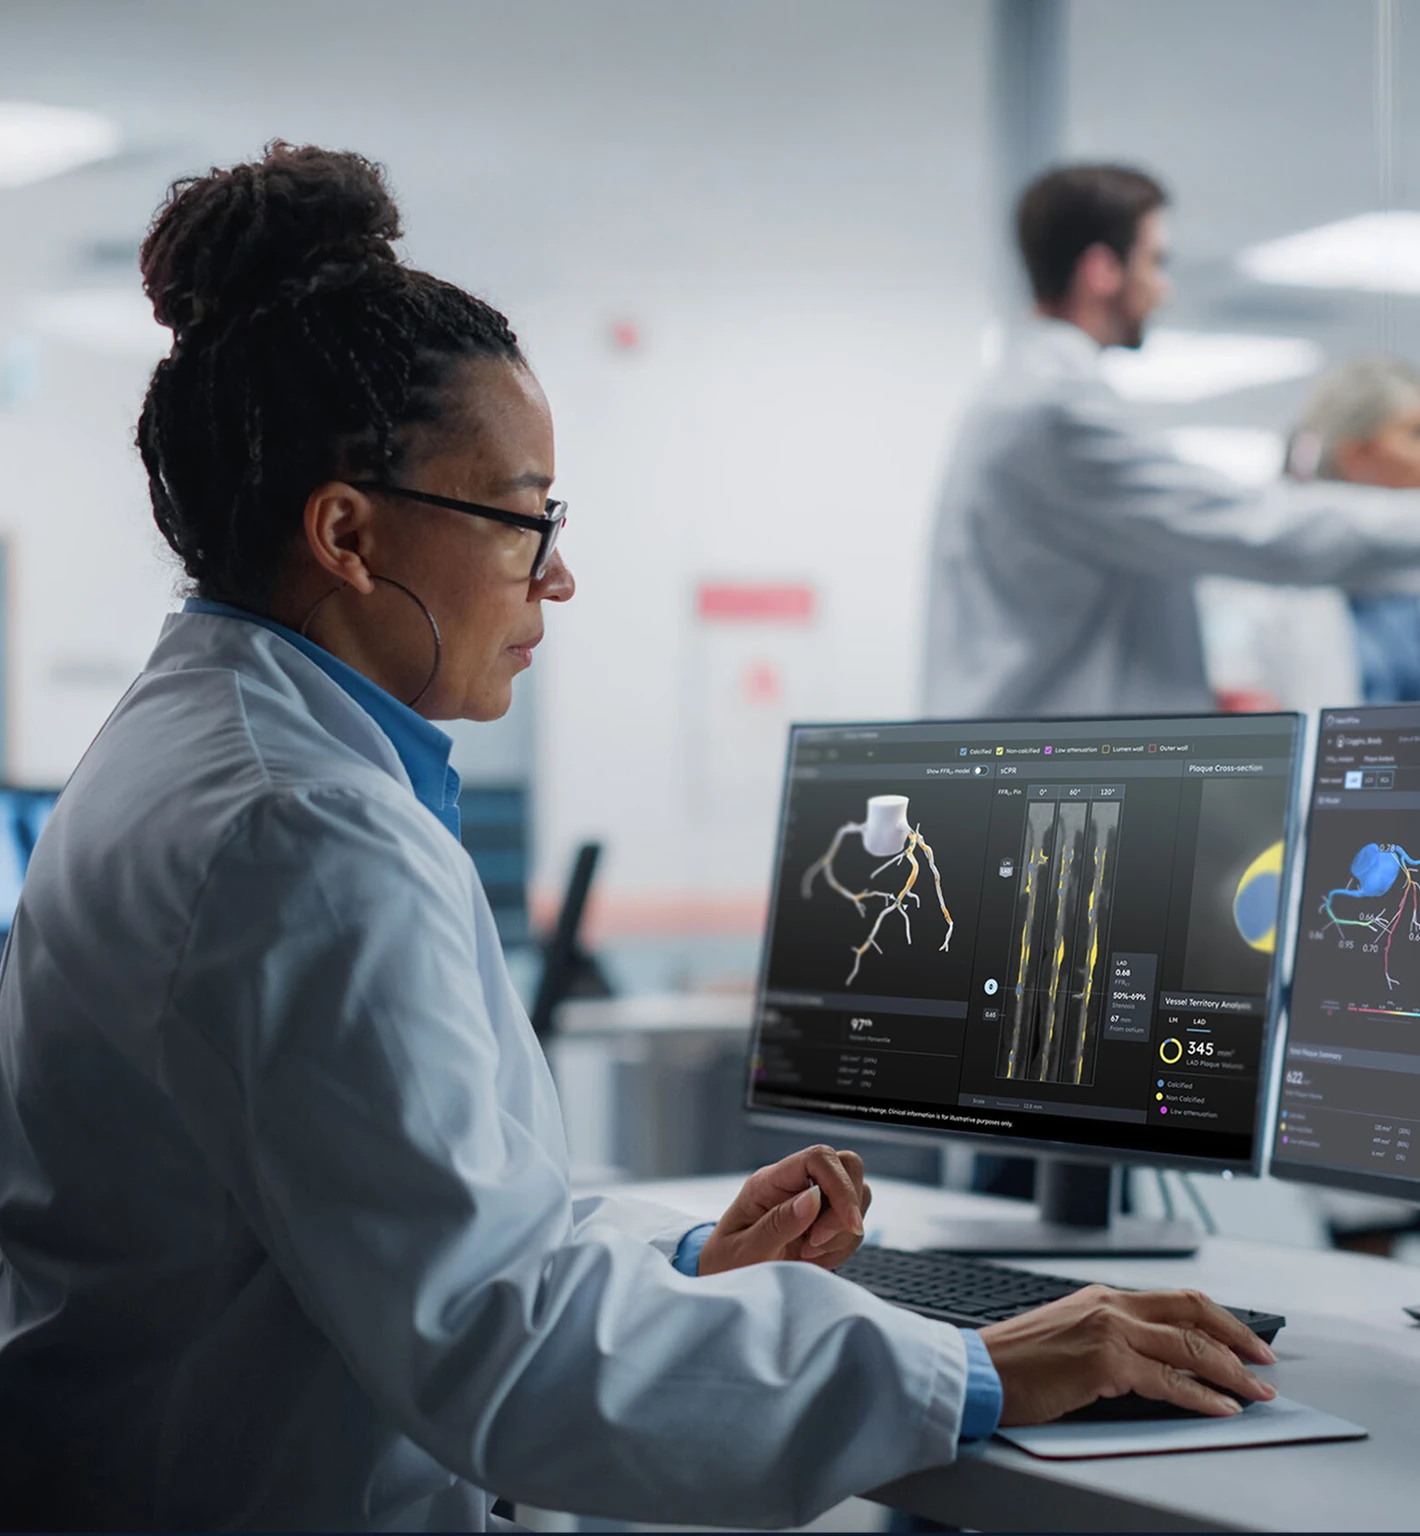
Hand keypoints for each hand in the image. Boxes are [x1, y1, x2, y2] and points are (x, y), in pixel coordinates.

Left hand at [697, 1145, 870, 1275]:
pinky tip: (814, 1259)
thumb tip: (814, 1197)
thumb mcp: (743, 1250)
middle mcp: (793, 1184)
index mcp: (769, 1182)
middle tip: (816, 1243)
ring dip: (842, 1232)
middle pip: (847, 1166)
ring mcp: (811, 1201)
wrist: (723, 1282)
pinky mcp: (823, 1222)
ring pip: (858, 1195)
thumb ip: (778, 1224)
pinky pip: (851, 1225)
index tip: (849, 1224)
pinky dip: (842, 1246)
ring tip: (808, 1254)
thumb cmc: (725, 1265)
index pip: (819, 1158)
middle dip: (846, 1208)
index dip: (841, 1186)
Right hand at [980, 1285, 1277, 1422]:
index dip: (1217, 1319)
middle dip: (1237, 1336)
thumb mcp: (1070, 1336)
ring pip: (1189, 1345)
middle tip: (1264, 1360)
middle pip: (1193, 1312)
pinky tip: (1221, 1407)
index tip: (1242, 1339)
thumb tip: (1155, 1362)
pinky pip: (1169, 1380)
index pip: (1176, 1300)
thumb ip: (1109, 1338)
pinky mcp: (1104, 1363)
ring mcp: (1109, 1331)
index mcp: (1103, 1297)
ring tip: (1255, 1392)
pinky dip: (1202, 1395)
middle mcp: (1111, 1306)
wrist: (980, 1370)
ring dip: (1231, 1371)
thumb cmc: (1017, 1362)